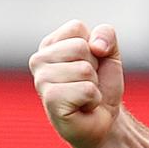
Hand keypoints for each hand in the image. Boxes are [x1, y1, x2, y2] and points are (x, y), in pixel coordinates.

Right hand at [29, 20, 124, 147]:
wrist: (104, 119)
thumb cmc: (102, 85)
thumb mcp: (110, 53)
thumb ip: (105, 34)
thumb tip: (96, 46)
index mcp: (49, 45)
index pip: (76, 27)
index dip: (94, 45)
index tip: (92, 62)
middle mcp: (38, 61)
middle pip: (81, 47)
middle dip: (95, 66)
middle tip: (88, 82)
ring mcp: (41, 81)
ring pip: (84, 69)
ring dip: (94, 85)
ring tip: (84, 95)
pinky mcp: (50, 101)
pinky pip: (86, 90)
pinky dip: (93, 99)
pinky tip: (83, 106)